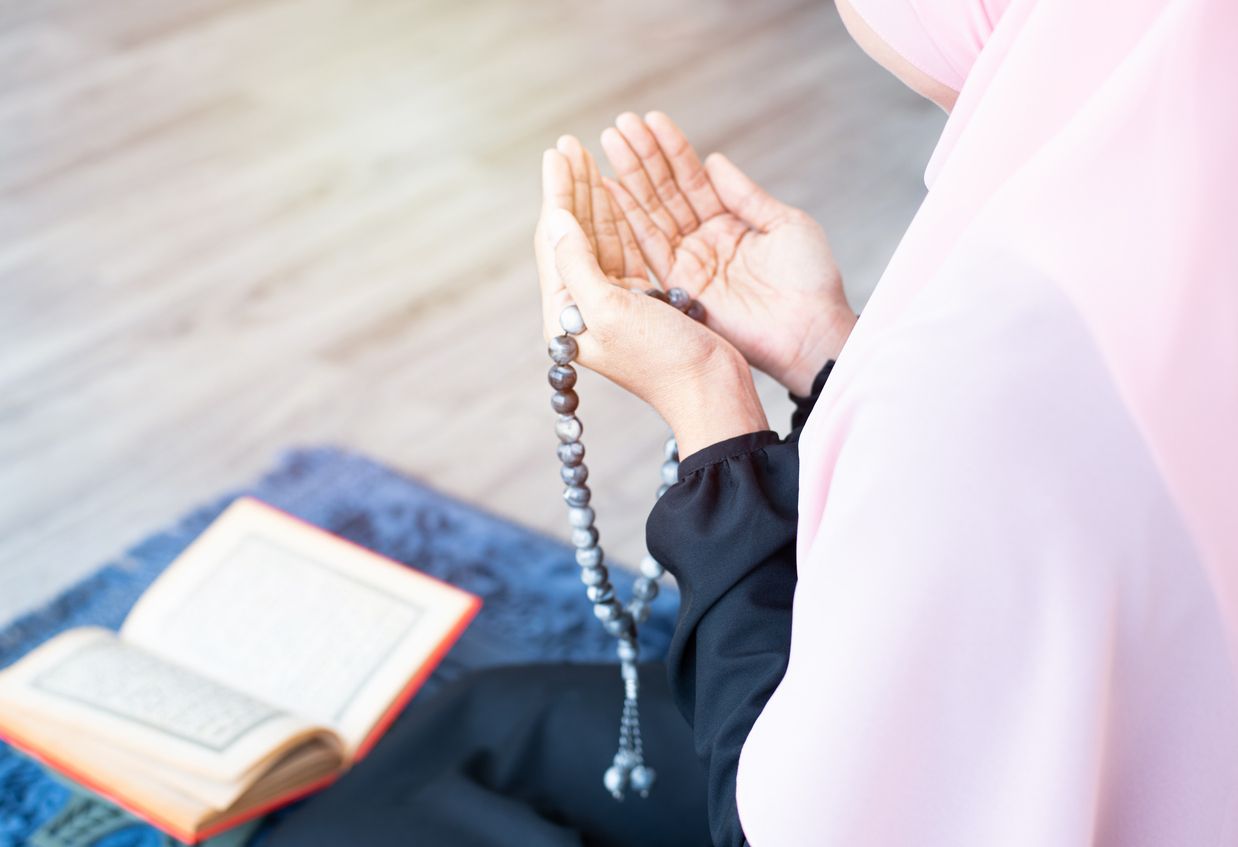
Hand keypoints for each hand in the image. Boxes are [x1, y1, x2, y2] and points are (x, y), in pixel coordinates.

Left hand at [534, 137, 767, 454]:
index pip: (555, 241)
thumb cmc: (664, 361)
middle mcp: (583, 308)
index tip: (558, 152)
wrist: (711, 392)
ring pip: (597, 238)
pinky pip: (622, 249)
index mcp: (566, 315)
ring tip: (586, 156)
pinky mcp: (641, 301)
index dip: (558, 193)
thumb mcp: (613, 311)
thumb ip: (578, 264)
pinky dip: (619, 217)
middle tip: (569, 144)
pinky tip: (616, 190)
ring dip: (593, 196)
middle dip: (572, 188)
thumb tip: (556, 219)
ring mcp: (613, 304)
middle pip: (572, 235)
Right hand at [600, 112, 856, 396]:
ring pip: (653, 212)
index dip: (672, 149)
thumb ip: (744, 194)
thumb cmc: (810, 280)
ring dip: (630, 177)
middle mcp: (704, 241)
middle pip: (667, 192)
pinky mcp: (679, 286)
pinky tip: (611, 188)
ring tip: (610, 142)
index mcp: (730, 223)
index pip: (693, 179)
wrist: (811, 330)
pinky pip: (649, 247)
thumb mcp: (784, 223)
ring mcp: (690, 263)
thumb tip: (712, 160)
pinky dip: (629, 217)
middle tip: (620, 124)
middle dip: (643, 157)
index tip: (650, 120)